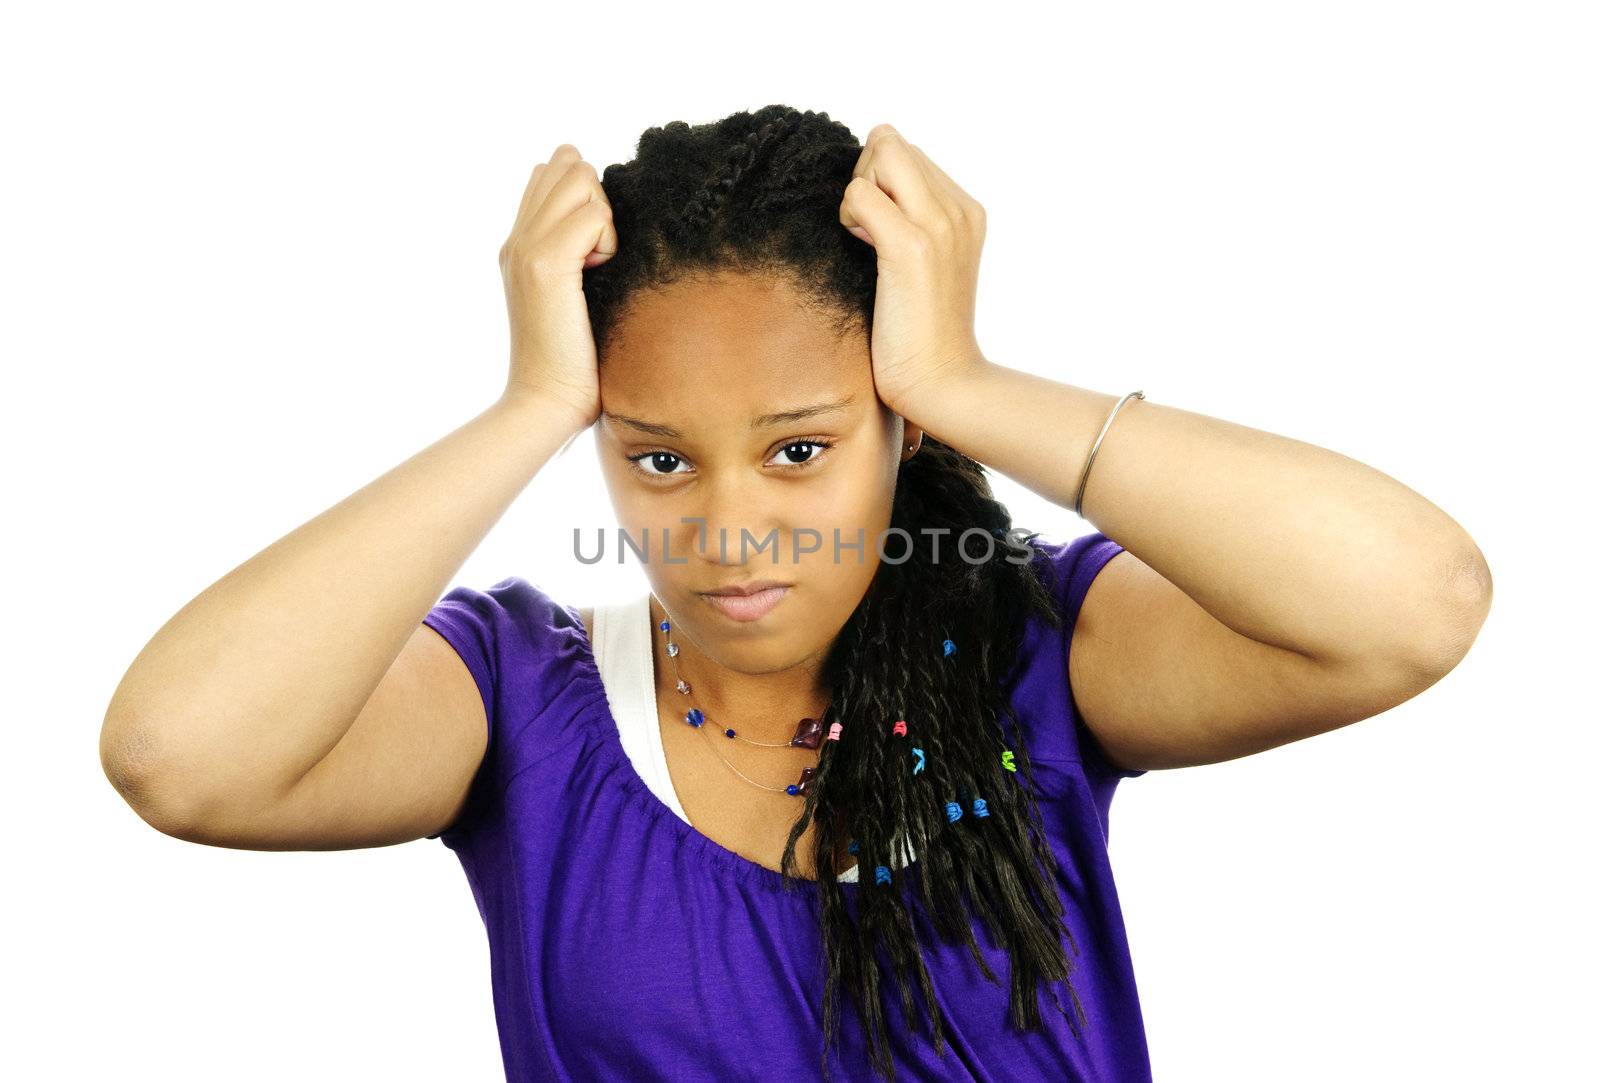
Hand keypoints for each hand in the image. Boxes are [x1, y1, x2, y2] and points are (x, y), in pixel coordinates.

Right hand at [497, 144, 615, 430]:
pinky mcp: (545, 263)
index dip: (584, 193)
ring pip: (580, 178)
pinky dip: (608, 241)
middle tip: (598, 257)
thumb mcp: (577, 299)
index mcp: (521, 244)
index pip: (550, 172)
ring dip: (603, 218)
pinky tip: (599, 275)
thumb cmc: (574, 365)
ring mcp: (526, 247)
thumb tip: (606, 221)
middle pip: (567, 164)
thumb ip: (582, 256)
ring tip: (597, 267)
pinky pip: (593, 213)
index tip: (595, 248)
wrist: (547, 403)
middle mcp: (517, 239)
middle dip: (596, 198)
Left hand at [839, 125, 988, 417]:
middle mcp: (960, 209)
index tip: (879, 228)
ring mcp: (939, 225)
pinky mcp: (911, 246)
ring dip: (857, 195)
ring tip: (867, 242)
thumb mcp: (920, 263)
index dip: (880, 181)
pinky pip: (861, 194)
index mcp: (967, 211)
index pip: (907, 153)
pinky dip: (849, 215)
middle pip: (892, 145)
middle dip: (866, 179)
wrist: (941, 381)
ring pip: (880, 158)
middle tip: (869, 233)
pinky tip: (860, 248)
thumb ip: (905, 220)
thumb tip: (864, 187)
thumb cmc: (919, 331)